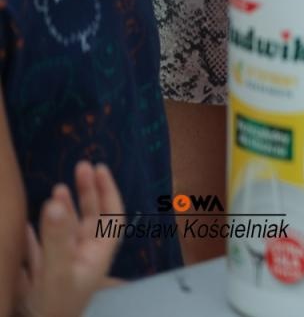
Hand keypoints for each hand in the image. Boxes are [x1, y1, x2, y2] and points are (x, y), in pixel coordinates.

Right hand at [20, 162, 122, 316]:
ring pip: (67, 231)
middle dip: (88, 192)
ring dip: (63, 210)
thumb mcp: (57, 271)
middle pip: (91, 218)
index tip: (100, 169)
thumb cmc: (55, 306)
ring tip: (57, 188)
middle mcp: (84, 257)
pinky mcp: (43, 277)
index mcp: (96, 254)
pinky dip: (36, 235)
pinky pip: (41, 250)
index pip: (111, 217)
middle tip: (81, 166)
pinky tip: (25, 224)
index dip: (109, 191)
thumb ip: (57, 238)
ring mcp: (64, 266)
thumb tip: (55, 201)